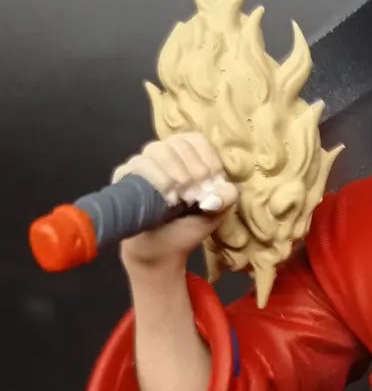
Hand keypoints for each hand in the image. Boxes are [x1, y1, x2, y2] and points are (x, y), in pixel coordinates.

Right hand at [115, 132, 237, 271]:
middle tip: (196, 195)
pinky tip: (167, 199)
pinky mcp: (125, 175)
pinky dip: (157, 179)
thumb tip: (215, 192)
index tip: (211, 184)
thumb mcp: (216, 213)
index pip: (196, 140)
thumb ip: (226, 197)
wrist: (162, 250)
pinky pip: (138, 165)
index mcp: (187, 155)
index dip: (207, 160)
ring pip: (158, 150)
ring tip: (182, 198)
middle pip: (178, 144)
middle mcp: (163, 153)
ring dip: (175, 174)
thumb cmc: (189, 226)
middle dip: (193, 171)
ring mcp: (142, 162)